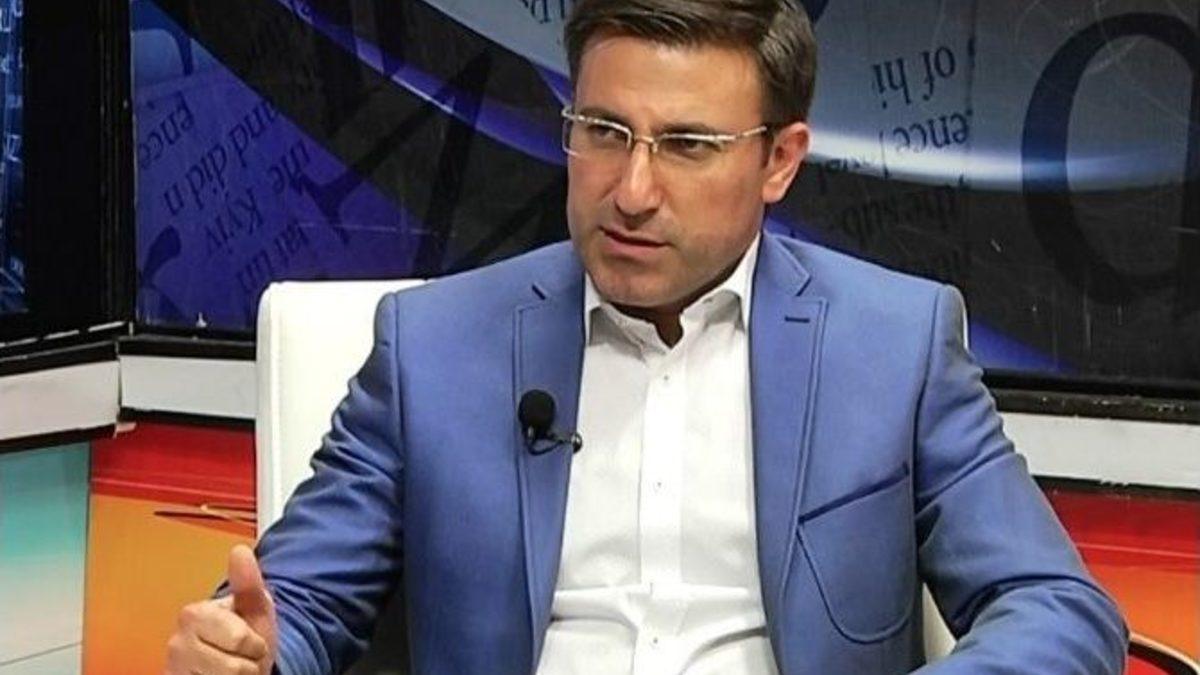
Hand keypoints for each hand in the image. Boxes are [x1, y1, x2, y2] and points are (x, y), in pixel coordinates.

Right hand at [165, 544, 278, 674]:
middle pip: (231, 668)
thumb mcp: (256, 610)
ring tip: (232, 671)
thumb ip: (248, 583)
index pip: (239, 639)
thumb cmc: (247, 638)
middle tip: (240, 657)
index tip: (249, 639)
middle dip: (247, 665)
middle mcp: (176, 643)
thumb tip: (240, 550)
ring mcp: (173, 669)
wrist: (240, 668)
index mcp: (194, 615)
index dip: (255, 644)